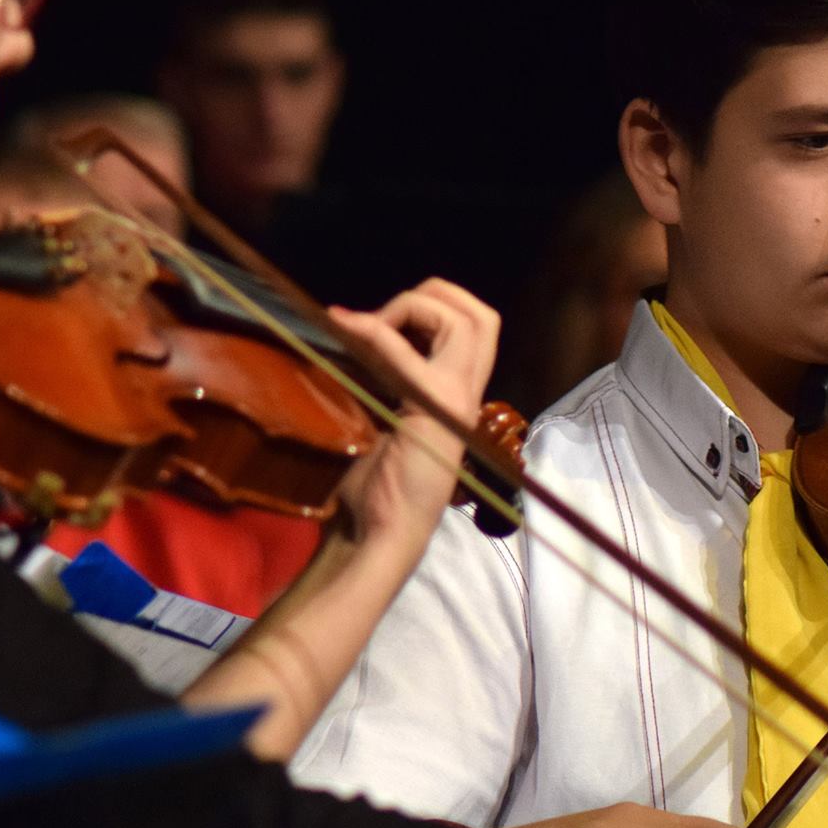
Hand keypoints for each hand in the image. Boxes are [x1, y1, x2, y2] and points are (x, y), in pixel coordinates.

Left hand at [325, 278, 498, 561]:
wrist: (382, 533)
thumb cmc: (377, 491)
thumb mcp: (390, 424)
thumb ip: (392, 386)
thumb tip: (363, 345)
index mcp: (458, 398)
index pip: (476, 331)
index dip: (434, 309)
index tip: (381, 322)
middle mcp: (467, 395)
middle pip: (482, 316)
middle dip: (434, 294)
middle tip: (385, 314)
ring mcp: (457, 402)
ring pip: (465, 321)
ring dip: (411, 307)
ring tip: (368, 325)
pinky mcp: (435, 411)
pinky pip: (409, 354)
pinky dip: (374, 331)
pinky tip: (344, 325)